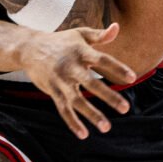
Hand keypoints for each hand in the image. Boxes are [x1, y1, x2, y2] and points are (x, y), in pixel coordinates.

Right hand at [18, 24, 138, 139]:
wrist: (29, 48)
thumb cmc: (61, 41)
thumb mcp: (80, 34)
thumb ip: (100, 35)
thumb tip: (117, 27)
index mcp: (81, 51)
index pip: (102, 60)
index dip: (117, 68)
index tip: (133, 78)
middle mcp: (71, 67)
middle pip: (91, 83)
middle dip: (109, 96)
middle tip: (126, 108)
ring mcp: (61, 81)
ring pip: (77, 101)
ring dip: (91, 114)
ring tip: (106, 127)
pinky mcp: (52, 91)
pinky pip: (63, 109)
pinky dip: (73, 122)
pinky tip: (84, 134)